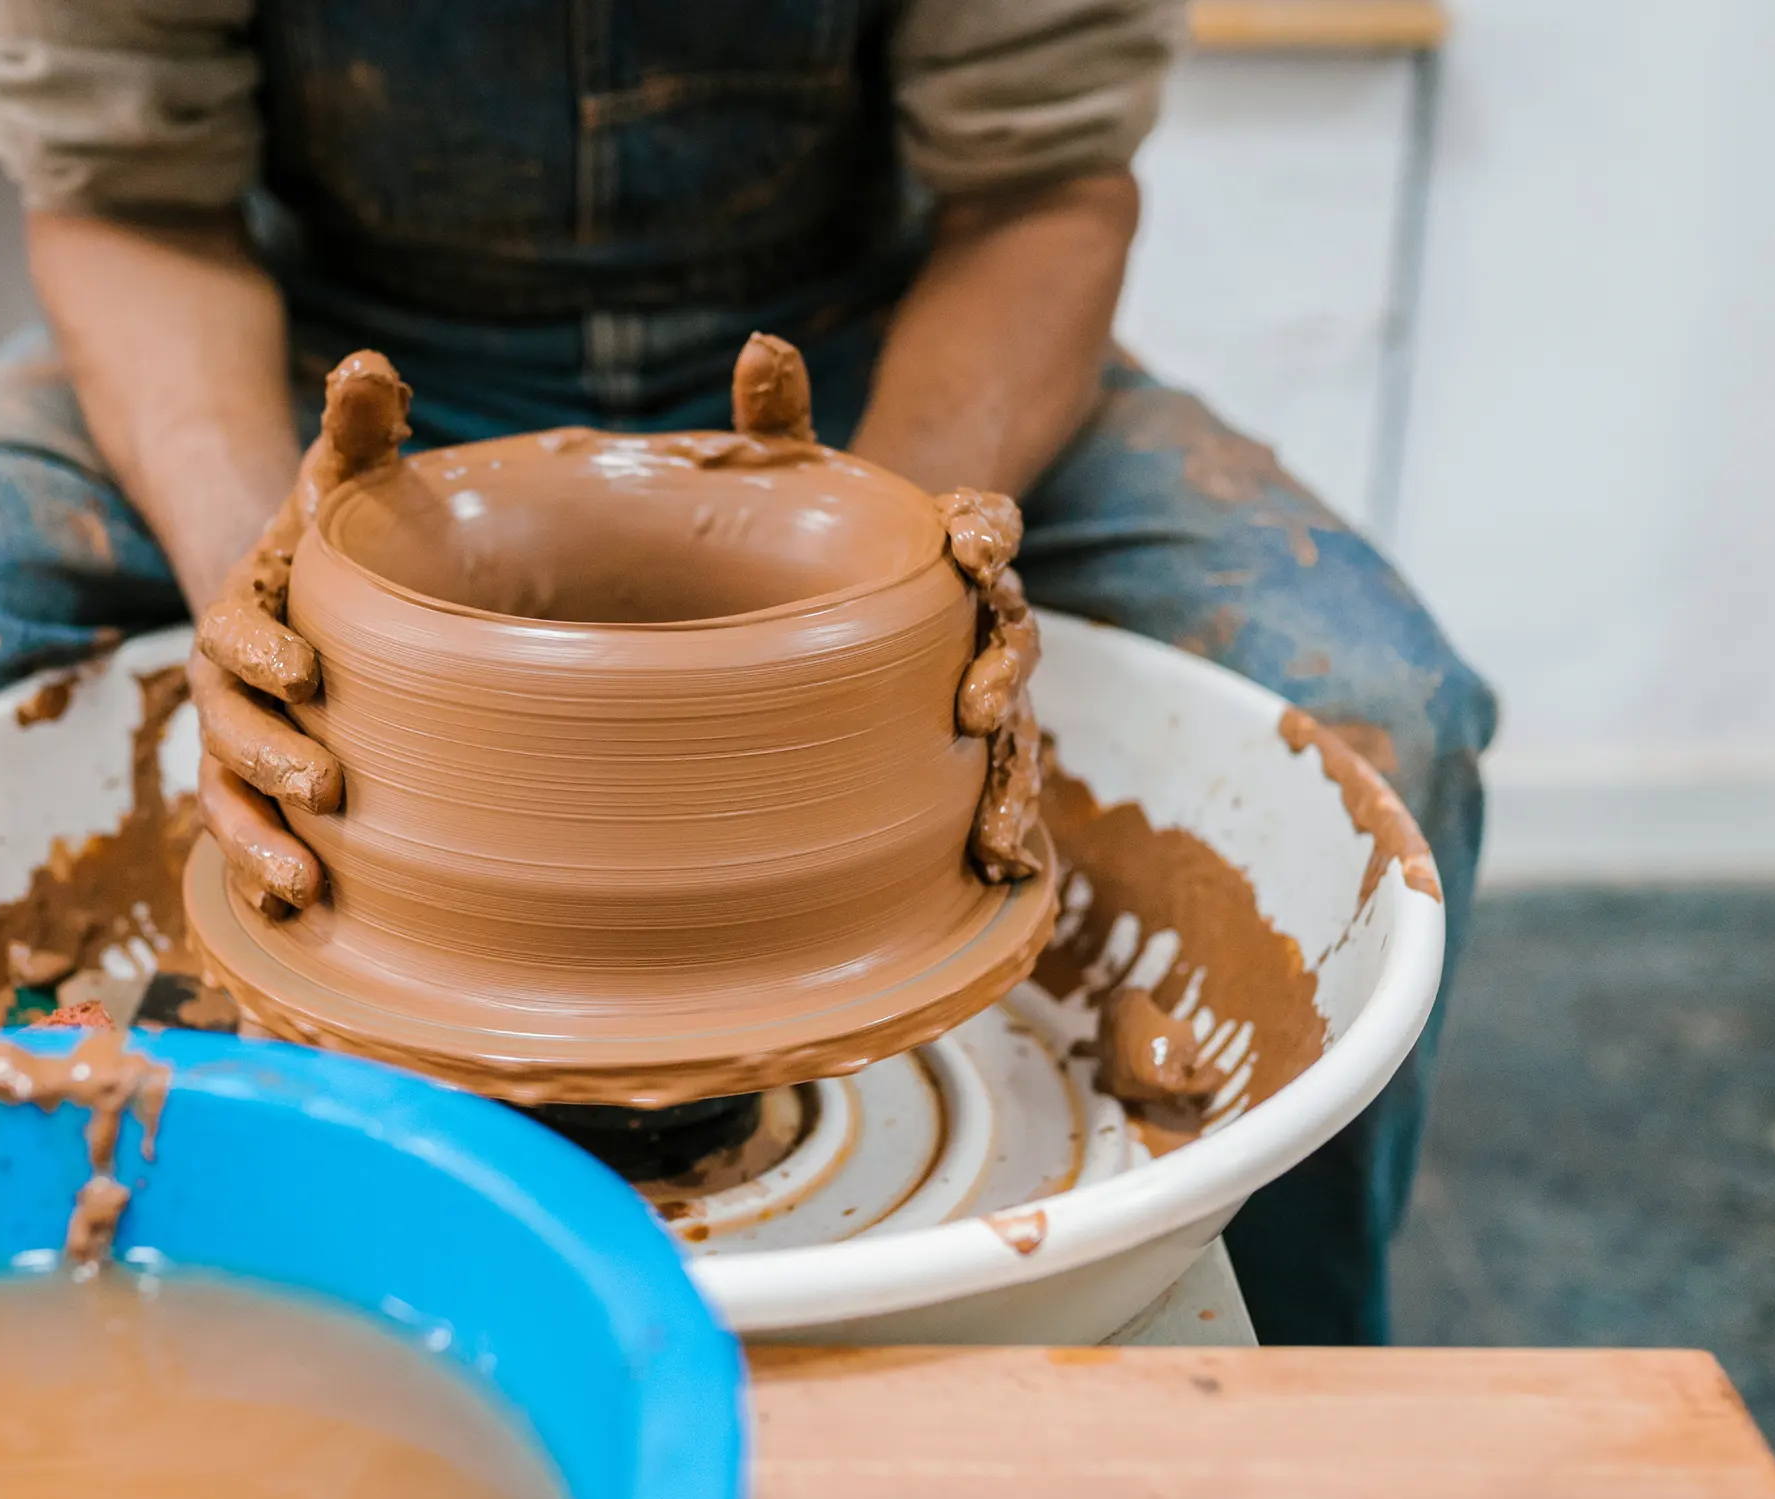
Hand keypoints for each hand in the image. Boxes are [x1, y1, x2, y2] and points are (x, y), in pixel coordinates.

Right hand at [190, 352, 410, 916]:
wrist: (290, 596)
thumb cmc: (329, 540)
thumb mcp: (340, 483)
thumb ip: (352, 430)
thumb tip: (370, 367)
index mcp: (243, 614)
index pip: (236, 636)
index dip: (263, 655)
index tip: (309, 672)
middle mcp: (227, 689)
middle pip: (229, 733)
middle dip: (269, 761)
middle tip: (326, 785)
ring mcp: (237, 748)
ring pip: (229, 802)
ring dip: (260, 844)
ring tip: (306, 886)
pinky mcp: (260, 796)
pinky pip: (247, 843)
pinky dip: (263, 882)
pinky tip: (299, 927)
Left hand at [744, 333, 1043, 881]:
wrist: (860, 584)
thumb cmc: (820, 530)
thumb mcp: (798, 471)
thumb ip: (785, 422)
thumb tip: (761, 348)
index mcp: (947, 546)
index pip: (985, 528)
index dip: (984, 537)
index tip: (974, 549)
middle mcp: (978, 618)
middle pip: (1011, 639)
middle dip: (1004, 673)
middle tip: (981, 707)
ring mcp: (977, 686)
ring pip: (1013, 726)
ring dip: (1012, 774)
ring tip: (1000, 828)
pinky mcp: (964, 749)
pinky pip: (996, 784)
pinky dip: (1003, 822)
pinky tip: (1003, 874)